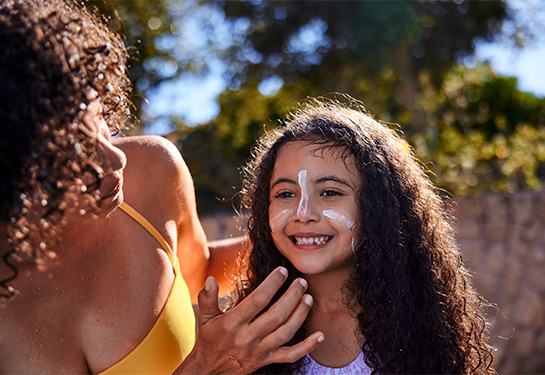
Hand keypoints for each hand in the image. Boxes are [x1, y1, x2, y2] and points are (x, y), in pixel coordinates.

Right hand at [176, 267, 322, 373]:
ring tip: (309, 298)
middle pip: (276, 315)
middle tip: (302, 282)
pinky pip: (290, 355)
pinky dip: (307, 347)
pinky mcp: (267, 360)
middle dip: (292, 297)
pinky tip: (320, 335)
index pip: (257, 301)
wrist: (209, 371)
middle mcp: (247, 337)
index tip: (283, 271)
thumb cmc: (209, 339)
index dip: (272, 285)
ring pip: (285, 333)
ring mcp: (259, 351)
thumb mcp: (204, 318)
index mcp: (232, 323)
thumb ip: (207, 298)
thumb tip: (210, 279)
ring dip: (300, 315)